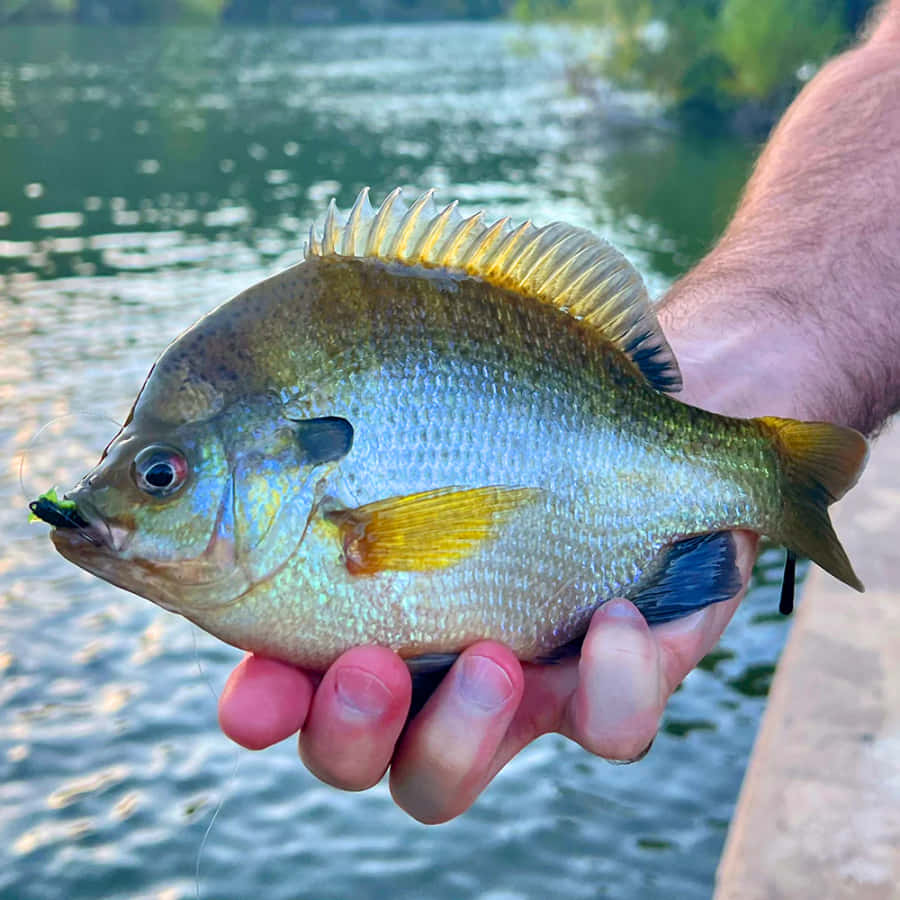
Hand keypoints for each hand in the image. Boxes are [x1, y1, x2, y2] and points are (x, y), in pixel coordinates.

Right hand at [218, 301, 765, 823]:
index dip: (265, 707)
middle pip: (360, 752)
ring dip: (460, 735)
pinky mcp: (620, 668)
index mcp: (360, 592)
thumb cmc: (503, 365)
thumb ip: (304, 423)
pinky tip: (612, 612)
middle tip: (363, 669)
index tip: (252, 702)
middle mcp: (425, 647)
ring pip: (457, 772)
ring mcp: (520, 669)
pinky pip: (612, 724)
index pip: (287, 680)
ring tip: (488, 658)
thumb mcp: (389, 375)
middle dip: (345, 732)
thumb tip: (165, 444)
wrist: (634, 372)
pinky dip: (611, 682)